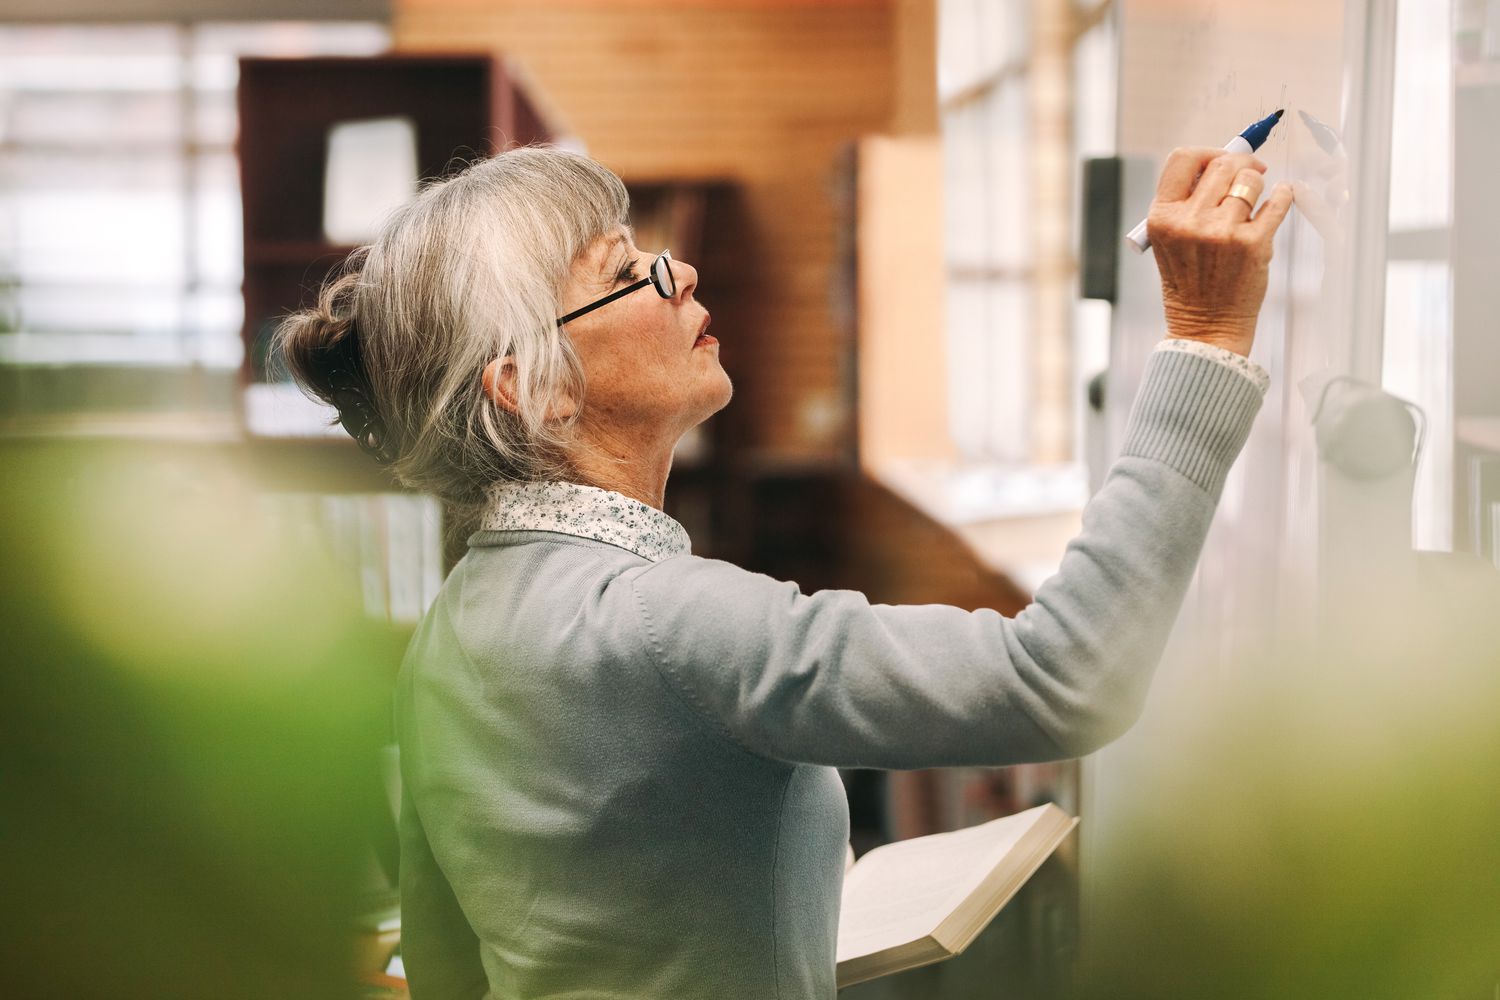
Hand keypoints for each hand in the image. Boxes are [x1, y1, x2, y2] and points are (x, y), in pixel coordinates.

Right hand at [1146, 146, 1294, 356]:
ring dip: (1258, 185)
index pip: (1183, 159)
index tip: (1221, 160)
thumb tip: (1226, 162)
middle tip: (1251, 173)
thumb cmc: (1191, 281)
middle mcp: (1189, 222)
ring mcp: (1222, 233)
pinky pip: (1277, 201)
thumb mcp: (1170, 240)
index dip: (1207, 152)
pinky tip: (1280, 197)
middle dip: (1241, 164)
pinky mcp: (1253, 244)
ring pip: (1250, 180)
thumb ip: (1187, 202)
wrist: (1205, 325)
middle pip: (1222, 164)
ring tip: (1254, 202)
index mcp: (1162, 218)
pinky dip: (1283, 195)